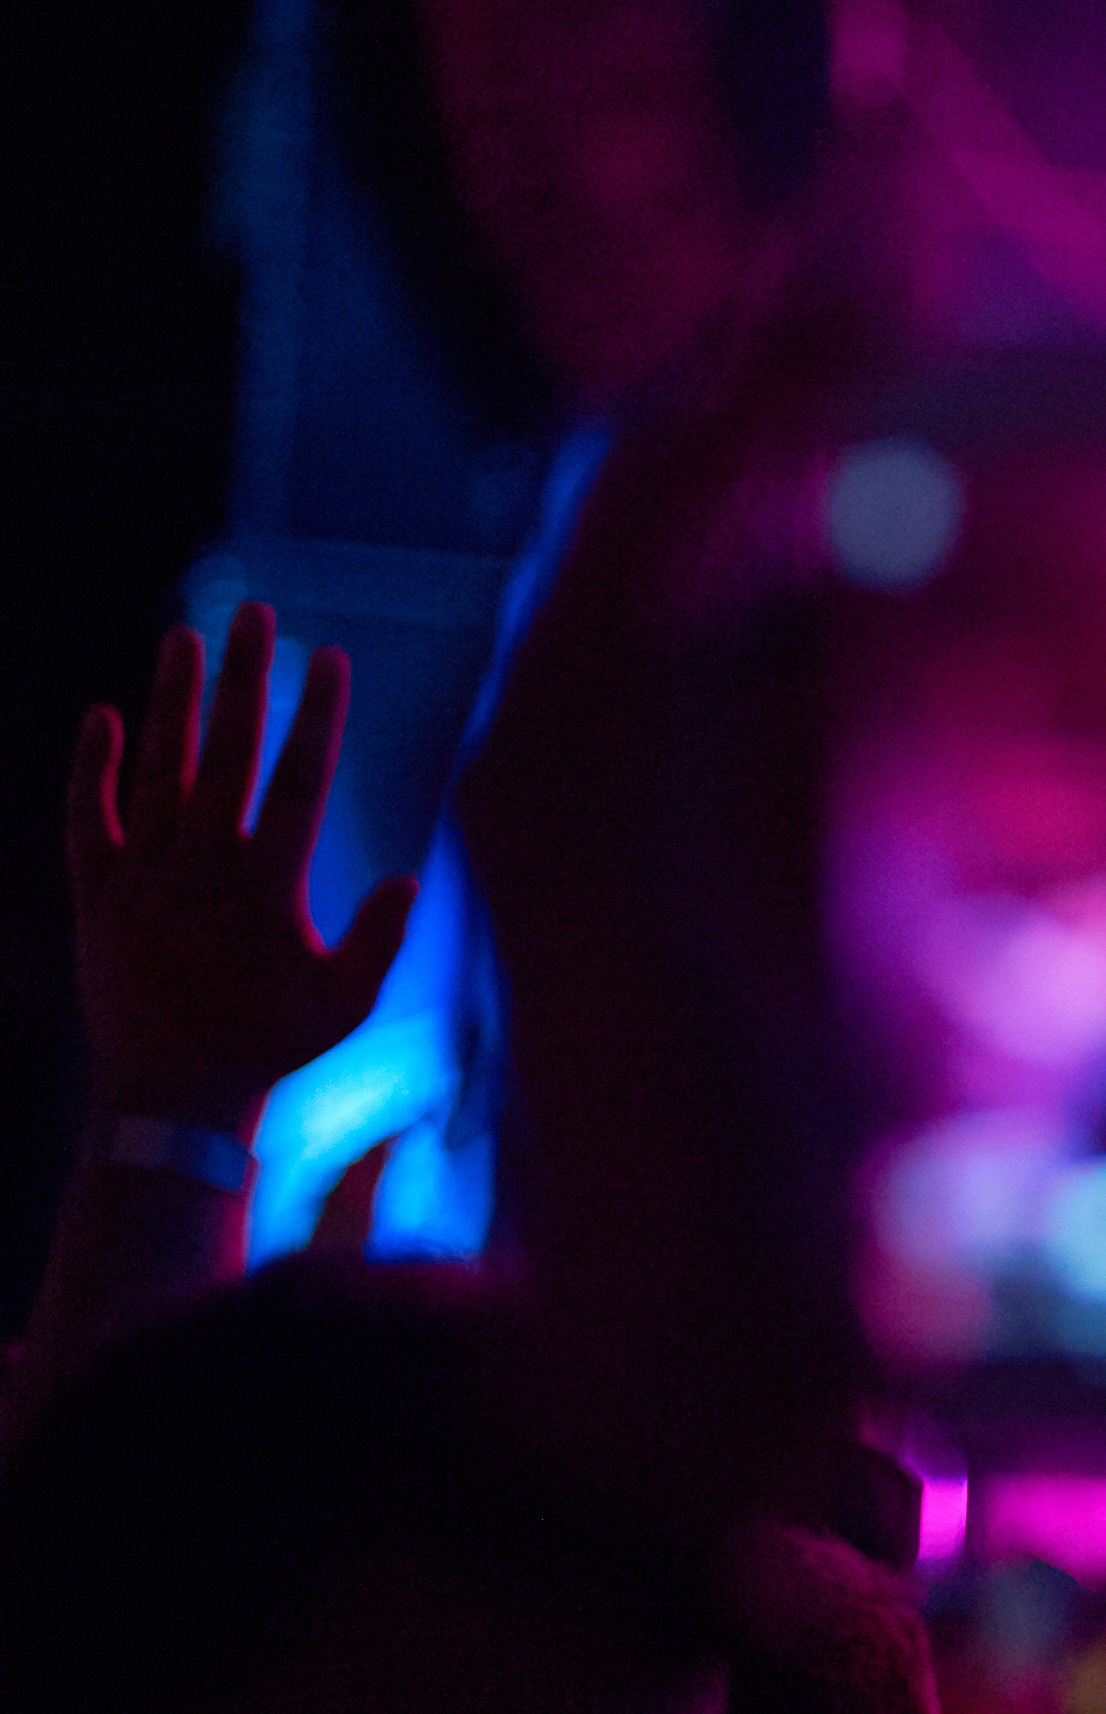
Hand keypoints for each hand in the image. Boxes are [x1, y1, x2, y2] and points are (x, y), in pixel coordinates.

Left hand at [63, 607, 418, 1131]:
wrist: (168, 1097)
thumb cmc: (270, 1051)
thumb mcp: (345, 1004)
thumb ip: (379, 940)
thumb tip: (409, 877)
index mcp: (270, 886)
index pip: (300, 779)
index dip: (318, 715)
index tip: (330, 658)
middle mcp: (203, 868)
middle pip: (227, 752)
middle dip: (244, 679)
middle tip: (253, 615)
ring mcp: (144, 877)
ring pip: (158, 769)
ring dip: (172, 701)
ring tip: (183, 638)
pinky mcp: (96, 895)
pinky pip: (88, 817)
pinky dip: (92, 767)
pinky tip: (103, 716)